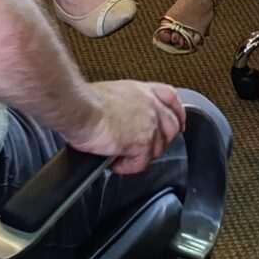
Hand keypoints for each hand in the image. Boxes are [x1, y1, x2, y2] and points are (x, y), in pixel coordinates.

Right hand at [69, 79, 187, 173]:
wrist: (80, 109)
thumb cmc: (85, 101)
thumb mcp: (112, 93)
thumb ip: (125, 104)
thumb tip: (120, 116)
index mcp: (142, 91)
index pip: (170, 97)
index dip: (177, 112)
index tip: (178, 121)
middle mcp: (150, 105)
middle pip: (171, 127)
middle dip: (161, 141)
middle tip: (143, 149)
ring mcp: (149, 124)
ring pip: (158, 148)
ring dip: (141, 156)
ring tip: (122, 156)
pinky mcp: (141, 143)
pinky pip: (141, 163)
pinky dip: (128, 167)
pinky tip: (115, 163)